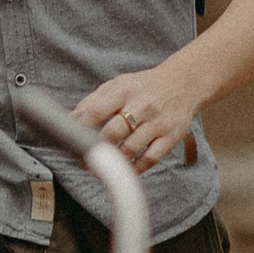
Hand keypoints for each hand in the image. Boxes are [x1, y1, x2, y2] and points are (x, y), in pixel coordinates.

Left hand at [71, 61, 197, 174]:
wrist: (185, 83)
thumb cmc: (146, 86)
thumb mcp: (119, 84)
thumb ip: (93, 101)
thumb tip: (70, 119)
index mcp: (124, 90)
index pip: (96, 111)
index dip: (79, 129)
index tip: (68, 142)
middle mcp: (142, 105)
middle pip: (112, 132)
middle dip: (94, 149)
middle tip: (82, 160)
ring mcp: (158, 122)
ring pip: (130, 148)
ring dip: (112, 162)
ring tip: (99, 169)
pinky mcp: (171, 136)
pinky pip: (150, 158)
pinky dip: (135, 168)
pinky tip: (124, 170)